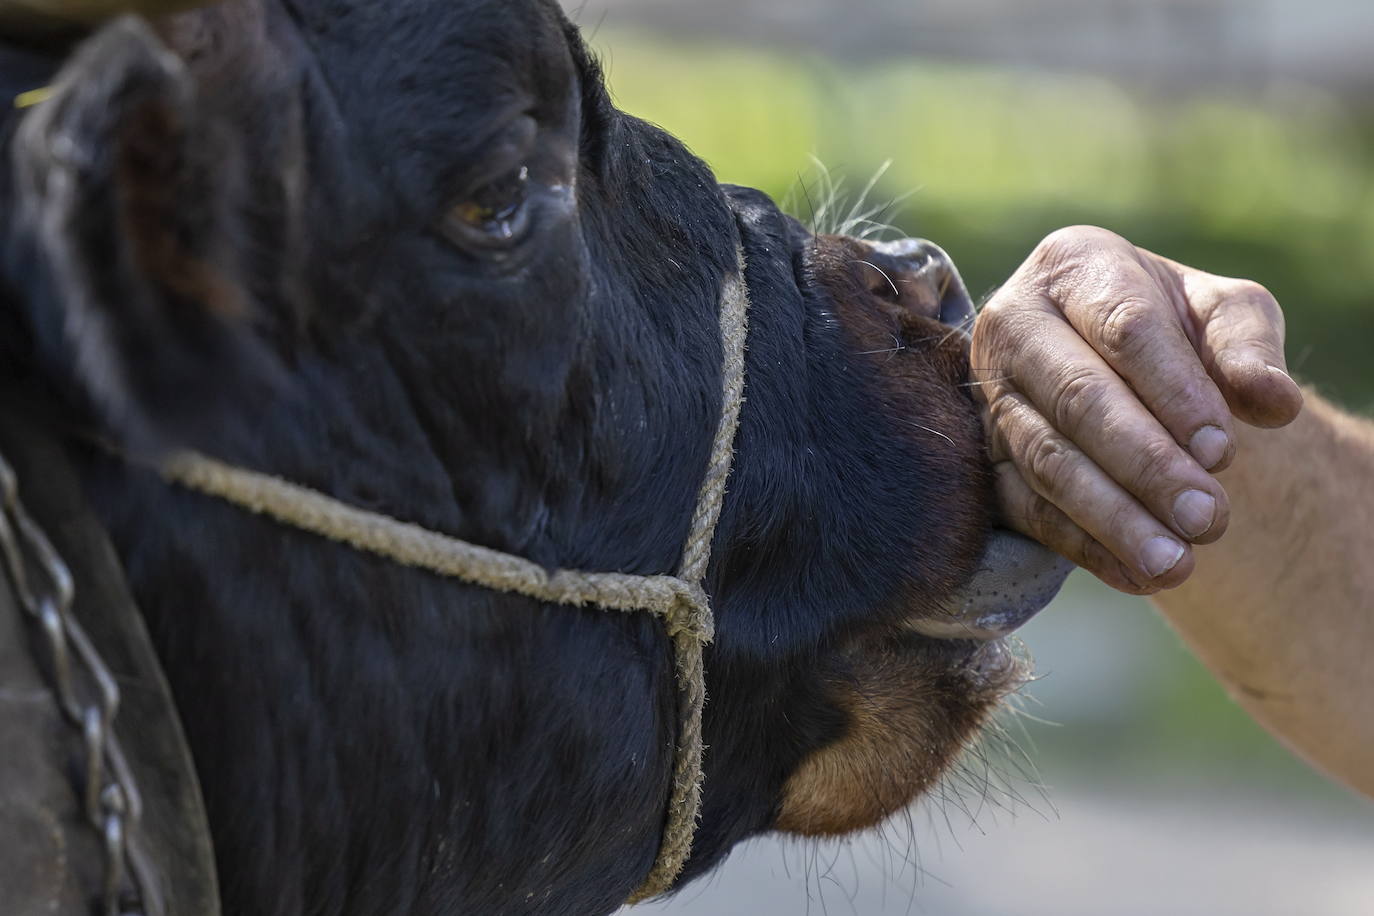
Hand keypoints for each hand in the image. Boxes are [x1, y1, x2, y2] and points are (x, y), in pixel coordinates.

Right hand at [972, 226, 1303, 592]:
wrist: (1112, 361)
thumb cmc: (1171, 326)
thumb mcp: (1221, 312)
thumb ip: (1249, 347)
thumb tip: (1275, 402)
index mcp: (1073, 267)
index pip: (1123, 328)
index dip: (1174, 391)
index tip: (1222, 450)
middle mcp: (1014, 326)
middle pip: (1079, 399)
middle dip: (1147, 464)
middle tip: (1209, 519)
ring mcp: (992, 397)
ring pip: (1049, 461)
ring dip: (1114, 517)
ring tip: (1176, 564)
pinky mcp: (986, 460)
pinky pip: (1028, 509)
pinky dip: (1085, 547)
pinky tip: (1138, 577)